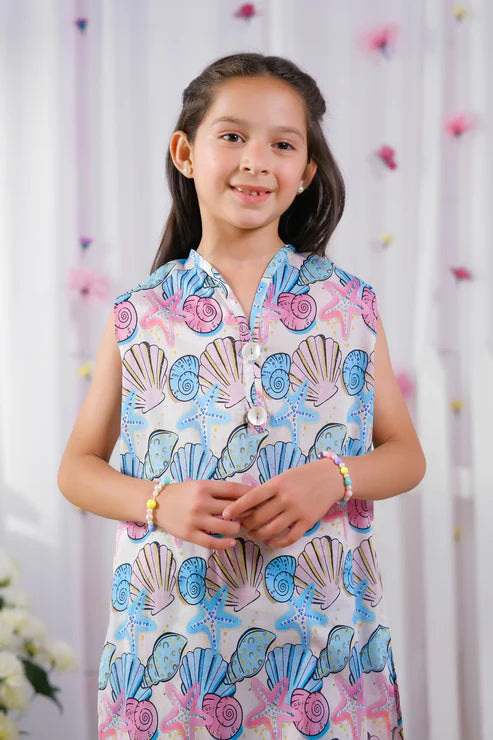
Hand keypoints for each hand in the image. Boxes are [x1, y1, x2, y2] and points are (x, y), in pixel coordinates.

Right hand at [155, 479, 251, 549]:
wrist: (156, 503)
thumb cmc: (182, 493)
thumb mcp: (199, 485)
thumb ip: (218, 491)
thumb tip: (245, 496)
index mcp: (204, 486)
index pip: (233, 490)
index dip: (250, 495)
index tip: (260, 499)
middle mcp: (201, 502)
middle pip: (233, 509)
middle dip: (245, 514)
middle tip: (251, 517)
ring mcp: (195, 519)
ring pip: (226, 527)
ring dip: (237, 528)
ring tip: (238, 528)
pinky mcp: (189, 534)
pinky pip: (212, 542)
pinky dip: (225, 544)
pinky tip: (232, 542)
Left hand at [222, 460, 342, 547]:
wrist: (331, 478)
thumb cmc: (303, 476)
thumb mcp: (283, 477)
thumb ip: (267, 490)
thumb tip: (247, 505)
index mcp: (276, 484)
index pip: (251, 497)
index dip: (236, 507)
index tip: (224, 514)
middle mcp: (285, 498)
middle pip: (259, 517)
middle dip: (247, 524)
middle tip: (242, 527)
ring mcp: (297, 511)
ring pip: (271, 530)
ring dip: (259, 535)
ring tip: (254, 534)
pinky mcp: (308, 522)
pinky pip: (289, 537)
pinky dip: (277, 542)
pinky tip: (271, 542)